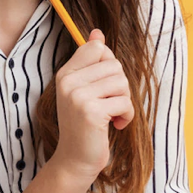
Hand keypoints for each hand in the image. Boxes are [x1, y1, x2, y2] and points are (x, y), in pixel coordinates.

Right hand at [50, 28, 132, 179]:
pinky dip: (126, 115)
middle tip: (110, 104)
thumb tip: (97, 32)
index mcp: (65, 74)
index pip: (96, 48)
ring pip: (121, 82)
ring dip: (124, 101)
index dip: (109, 65)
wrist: (76, 159)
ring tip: (112, 114)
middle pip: (114, 64)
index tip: (104, 85)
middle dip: (120, 86)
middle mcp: (68, 81)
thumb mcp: (85, 90)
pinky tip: (116, 125)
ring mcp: (78, 96)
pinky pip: (124, 102)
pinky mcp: (91, 111)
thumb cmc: (85, 125)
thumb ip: (91, 62)